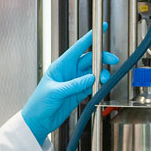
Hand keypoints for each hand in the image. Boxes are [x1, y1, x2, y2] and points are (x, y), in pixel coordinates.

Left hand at [22, 29, 119, 144]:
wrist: (38, 122)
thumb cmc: (39, 104)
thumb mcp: (55, 92)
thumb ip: (74, 85)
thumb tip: (91, 78)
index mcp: (60, 66)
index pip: (78, 48)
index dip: (90, 37)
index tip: (101, 28)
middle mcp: (69, 72)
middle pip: (89, 59)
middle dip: (102, 58)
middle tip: (112, 60)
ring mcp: (74, 82)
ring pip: (93, 73)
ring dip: (101, 74)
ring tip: (104, 80)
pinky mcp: (78, 93)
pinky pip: (92, 86)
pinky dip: (98, 86)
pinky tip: (101, 87)